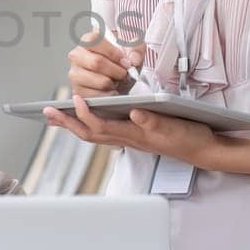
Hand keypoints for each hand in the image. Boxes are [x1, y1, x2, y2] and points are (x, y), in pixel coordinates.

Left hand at [44, 94, 219, 167]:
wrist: (203, 150)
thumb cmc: (190, 137)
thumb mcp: (173, 126)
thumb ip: (153, 119)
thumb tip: (134, 111)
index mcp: (135, 134)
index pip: (102, 125)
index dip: (86, 114)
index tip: (74, 100)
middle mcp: (128, 138)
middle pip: (90, 133)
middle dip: (67, 123)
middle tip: (47, 112)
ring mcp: (130, 139)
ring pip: (95, 134)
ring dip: (74, 125)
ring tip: (57, 116)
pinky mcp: (135, 136)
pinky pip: (105, 132)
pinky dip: (90, 125)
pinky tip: (84, 119)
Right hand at [68, 30, 142, 96]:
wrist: (116, 81)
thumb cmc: (119, 64)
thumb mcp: (131, 51)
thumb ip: (137, 49)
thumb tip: (134, 59)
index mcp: (87, 41)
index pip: (95, 41)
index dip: (113, 52)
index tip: (125, 60)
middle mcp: (77, 56)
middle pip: (96, 62)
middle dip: (116, 70)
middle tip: (125, 73)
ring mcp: (75, 74)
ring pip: (99, 81)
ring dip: (114, 83)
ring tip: (117, 81)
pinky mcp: (78, 91)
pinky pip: (98, 95)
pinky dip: (109, 94)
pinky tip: (112, 90)